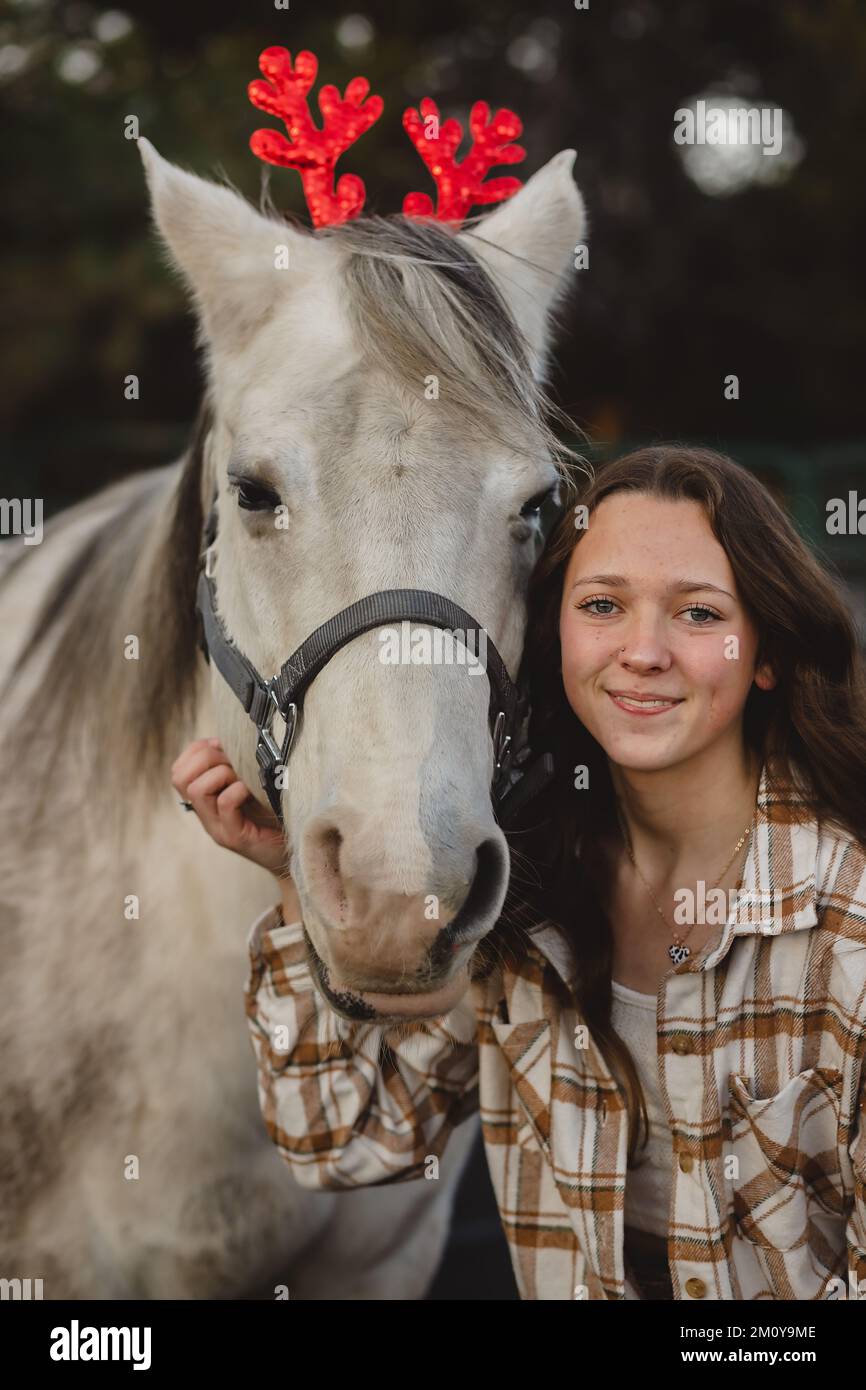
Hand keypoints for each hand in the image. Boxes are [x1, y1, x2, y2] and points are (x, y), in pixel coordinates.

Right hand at [171, 737, 286, 877]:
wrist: (295, 852)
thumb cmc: (277, 815)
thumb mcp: (253, 784)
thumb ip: (237, 766)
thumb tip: (225, 739)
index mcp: (205, 801)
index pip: (179, 769)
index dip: (198, 751)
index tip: (224, 749)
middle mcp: (206, 814)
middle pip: (179, 776)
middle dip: (206, 758)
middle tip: (232, 763)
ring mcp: (217, 827)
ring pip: (195, 789)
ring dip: (220, 773)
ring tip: (241, 778)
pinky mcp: (235, 837)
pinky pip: (224, 803)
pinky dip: (237, 789)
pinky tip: (251, 791)